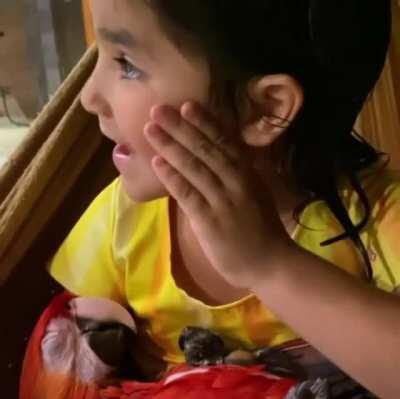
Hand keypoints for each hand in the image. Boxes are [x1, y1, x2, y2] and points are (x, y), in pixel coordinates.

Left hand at [144, 102, 292, 289]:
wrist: (270, 263)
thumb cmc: (261, 229)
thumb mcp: (255, 193)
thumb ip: (237, 174)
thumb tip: (215, 155)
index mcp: (248, 173)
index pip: (225, 142)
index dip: (205, 122)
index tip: (187, 105)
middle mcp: (237, 181)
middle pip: (206, 149)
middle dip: (180, 127)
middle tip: (158, 108)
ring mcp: (223, 200)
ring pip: (194, 167)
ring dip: (171, 146)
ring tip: (150, 129)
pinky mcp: (210, 220)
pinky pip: (188, 194)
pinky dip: (172, 177)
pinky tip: (157, 162)